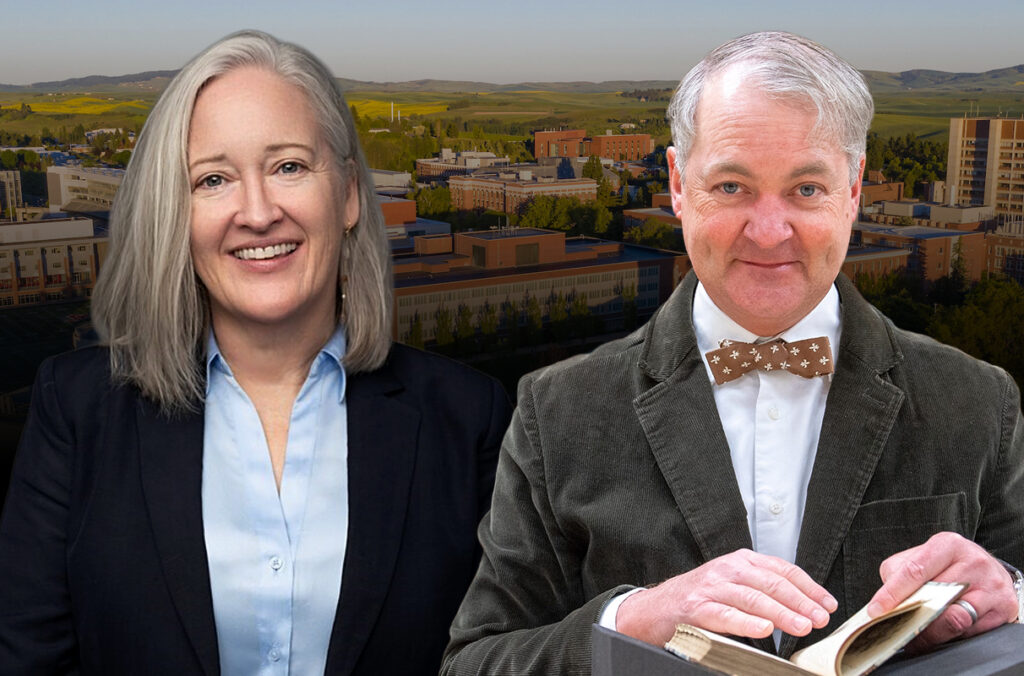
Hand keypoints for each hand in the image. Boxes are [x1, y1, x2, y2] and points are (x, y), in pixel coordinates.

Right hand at [616, 549, 836, 645]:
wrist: (655, 609)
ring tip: (802, 626)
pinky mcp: (696, 608)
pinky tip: (765, 630)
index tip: (826, 604)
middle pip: (771, 583)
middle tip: (819, 618)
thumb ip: (761, 589)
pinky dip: (747, 622)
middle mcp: (727, 569)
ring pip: (753, 598)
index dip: (808, 587)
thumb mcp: (733, 585)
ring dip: (781, 613)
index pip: (782, 570)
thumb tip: (801, 605)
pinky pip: (726, 615)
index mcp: (740, 561)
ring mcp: (711, 588)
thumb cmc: (698, 600)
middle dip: (800, 601)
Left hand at [866, 532, 1017, 649]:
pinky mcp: (1004, 606)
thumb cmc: (948, 564)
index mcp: (947, 544)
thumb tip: (883, 601)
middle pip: (935, 597)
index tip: (877, 610)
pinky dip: (953, 636)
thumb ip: (899, 574)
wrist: (988, 570)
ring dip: (932, 631)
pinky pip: (972, 630)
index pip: (915, 570)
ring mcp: (991, 585)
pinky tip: (944, 631)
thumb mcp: (921, 558)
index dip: (893, 593)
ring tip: (918, 633)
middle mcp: (973, 561)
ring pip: (954, 618)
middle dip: (912, 615)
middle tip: (896, 626)